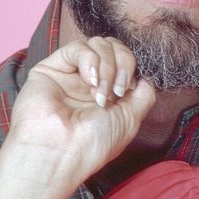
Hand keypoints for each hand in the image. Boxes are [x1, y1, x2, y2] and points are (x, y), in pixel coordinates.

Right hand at [0, 38, 155, 198]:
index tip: (130, 91)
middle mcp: (90, 82)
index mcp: (108, 94)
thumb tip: (147, 76)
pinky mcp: (51, 68)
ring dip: (108, 66)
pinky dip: (90, 60)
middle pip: (115, 48)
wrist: (60, 154)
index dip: (133, 69)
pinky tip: (88, 81)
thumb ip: (143, 95)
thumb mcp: (131, 119)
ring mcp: (71, 74)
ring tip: (100, 92)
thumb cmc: (93, 144)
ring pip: (99, 44)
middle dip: (123, 64)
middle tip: (117, 91)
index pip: (126, 62)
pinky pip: (77, 47)